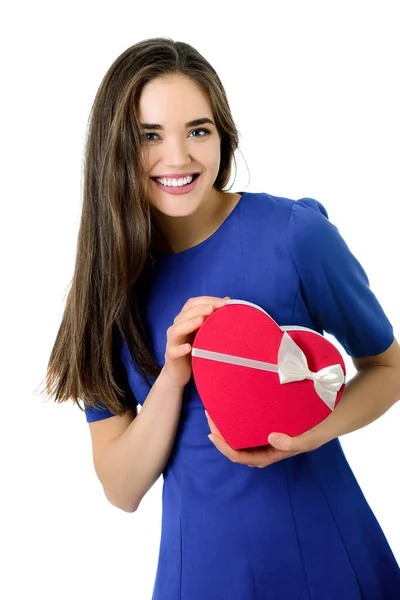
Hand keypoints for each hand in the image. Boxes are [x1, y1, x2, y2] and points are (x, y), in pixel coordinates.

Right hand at [162, 296, 230, 388]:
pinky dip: (180, 348)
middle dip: (200, 309)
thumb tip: (228, 300)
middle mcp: (176, 327)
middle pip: (185, 314)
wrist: (178, 372)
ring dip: (189, 324)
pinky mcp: (171, 355)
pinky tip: (189, 348)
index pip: (192, 304)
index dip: (206, 300)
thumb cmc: (193, 349)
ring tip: (201, 321)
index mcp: (184, 319)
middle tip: (213, 308)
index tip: (223, 301)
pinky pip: (174, 350)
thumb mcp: (203, 331)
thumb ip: (212, 317)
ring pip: (177, 329)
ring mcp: (172, 341)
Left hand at [205, 411, 320, 467]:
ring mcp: (269, 433)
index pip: (245, 457)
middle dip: (221, 435)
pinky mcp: (271, 421)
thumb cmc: (321, 428)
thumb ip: (292, 442)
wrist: (334, 414)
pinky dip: (238, 417)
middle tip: (210, 416)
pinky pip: (250, 422)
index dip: (226, 448)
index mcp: (274, 453)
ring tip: (215, 410)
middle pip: (238, 446)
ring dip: (227, 426)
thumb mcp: (310, 438)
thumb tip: (270, 438)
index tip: (212, 434)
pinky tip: (232, 406)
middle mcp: (268, 445)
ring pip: (242, 434)